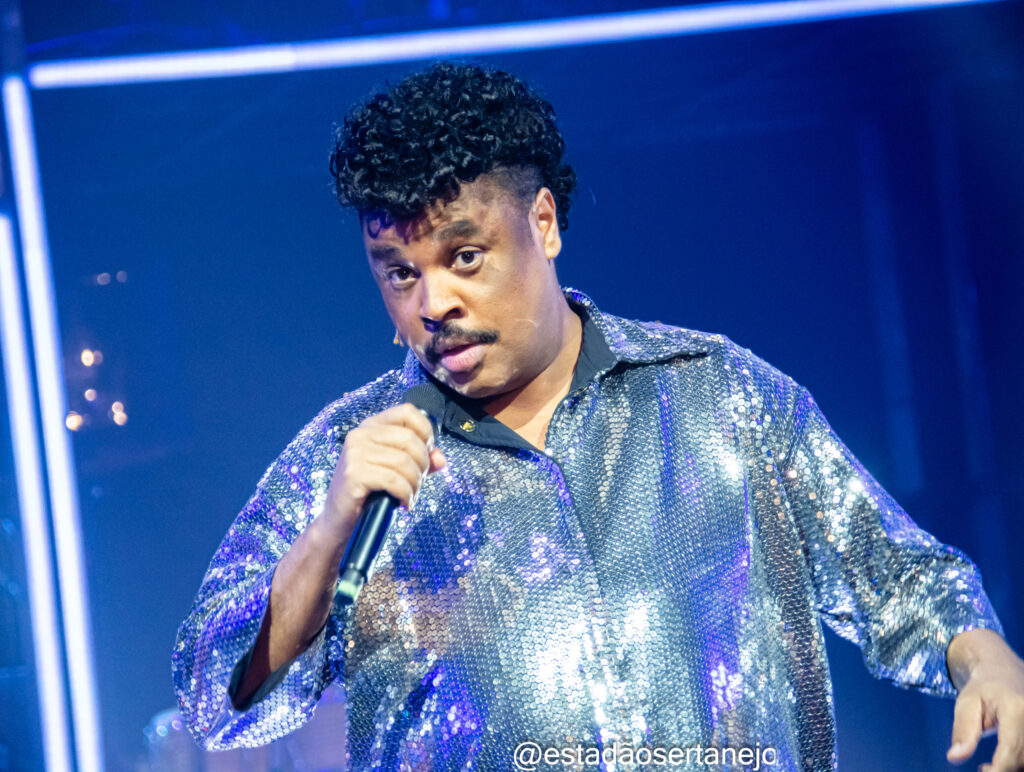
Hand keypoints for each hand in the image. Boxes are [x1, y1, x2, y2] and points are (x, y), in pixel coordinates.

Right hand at [322, 403, 446, 544]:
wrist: (339, 522)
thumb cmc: (369, 494)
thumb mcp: (397, 471)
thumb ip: (420, 460)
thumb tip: (441, 458)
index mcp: (371, 427)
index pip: (407, 412)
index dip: (426, 432)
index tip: (427, 453)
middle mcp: (360, 435)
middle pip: (409, 439)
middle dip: (422, 464)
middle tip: (418, 482)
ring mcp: (354, 453)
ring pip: (404, 461)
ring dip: (414, 483)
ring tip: (410, 495)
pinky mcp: (354, 474)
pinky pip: (394, 480)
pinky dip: (406, 494)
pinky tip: (404, 503)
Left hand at [947, 629, 1023, 770]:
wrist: (1003, 670)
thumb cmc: (982, 687)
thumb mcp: (966, 703)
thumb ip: (963, 731)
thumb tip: (954, 758)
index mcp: (1015, 708)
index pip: (1011, 750)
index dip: (998, 770)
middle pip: (1022, 758)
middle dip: (1003, 769)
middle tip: (983, 769)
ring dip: (1012, 766)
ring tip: (991, 765)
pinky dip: (1018, 760)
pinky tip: (1004, 760)